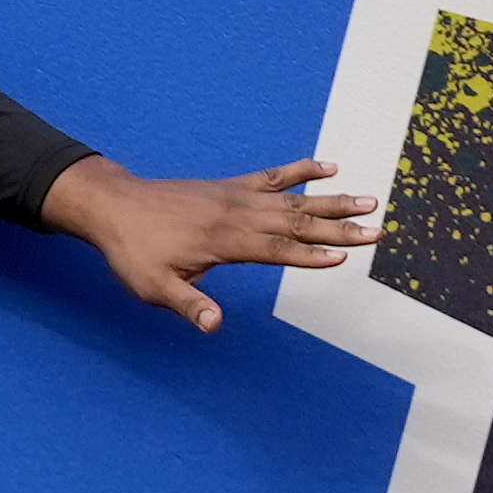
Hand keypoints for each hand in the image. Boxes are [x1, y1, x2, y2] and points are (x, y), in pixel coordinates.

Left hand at [40, 154, 377, 331]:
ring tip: (369, 201)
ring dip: (332, 201)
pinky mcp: (231, 186)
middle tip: (377, 231)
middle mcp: (236, 214)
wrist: (115, 207)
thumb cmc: (134, 251)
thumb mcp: (154, 287)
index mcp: (223, 240)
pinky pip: (273, 176)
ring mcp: (236, 196)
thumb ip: (189, 304)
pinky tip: (329, 167)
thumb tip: (213, 326)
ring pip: (293, 198)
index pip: (276, 249)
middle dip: (338, 228)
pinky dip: (302, 171)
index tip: (344, 256)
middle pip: (296, 222)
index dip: (310, 255)